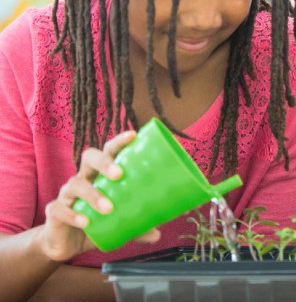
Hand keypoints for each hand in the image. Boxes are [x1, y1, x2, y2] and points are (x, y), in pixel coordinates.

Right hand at [38, 131, 160, 260]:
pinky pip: (59, 208)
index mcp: (100, 175)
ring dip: (93, 195)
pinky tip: (85, 222)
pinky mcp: (54, 211)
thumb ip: (137, 226)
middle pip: (89, 158)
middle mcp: (83, 178)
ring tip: (108, 208)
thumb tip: (157, 233)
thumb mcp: (120, 224)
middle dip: (104, 162)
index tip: (133, 135)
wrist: (67, 244)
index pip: (108, 151)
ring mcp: (67, 194)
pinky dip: (72, 214)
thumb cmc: (97, 223)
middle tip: (118, 174)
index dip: (119, 141)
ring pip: (76, 184)